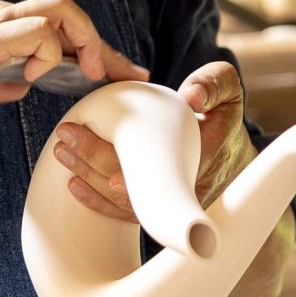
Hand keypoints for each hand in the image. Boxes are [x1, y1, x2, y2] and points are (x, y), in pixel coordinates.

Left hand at [52, 60, 255, 221]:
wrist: (231, 153)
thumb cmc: (222, 117)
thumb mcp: (226, 90)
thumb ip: (213, 84)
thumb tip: (192, 96)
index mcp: (206, 156)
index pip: (168, 172)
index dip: (138, 181)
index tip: (110, 175)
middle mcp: (189, 187)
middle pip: (136, 190)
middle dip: (95, 164)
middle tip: (67, 138)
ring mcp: (171, 202)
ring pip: (126, 205)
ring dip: (90, 181)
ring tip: (64, 153)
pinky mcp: (157, 209)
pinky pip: (124, 213)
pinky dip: (96, 201)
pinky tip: (75, 183)